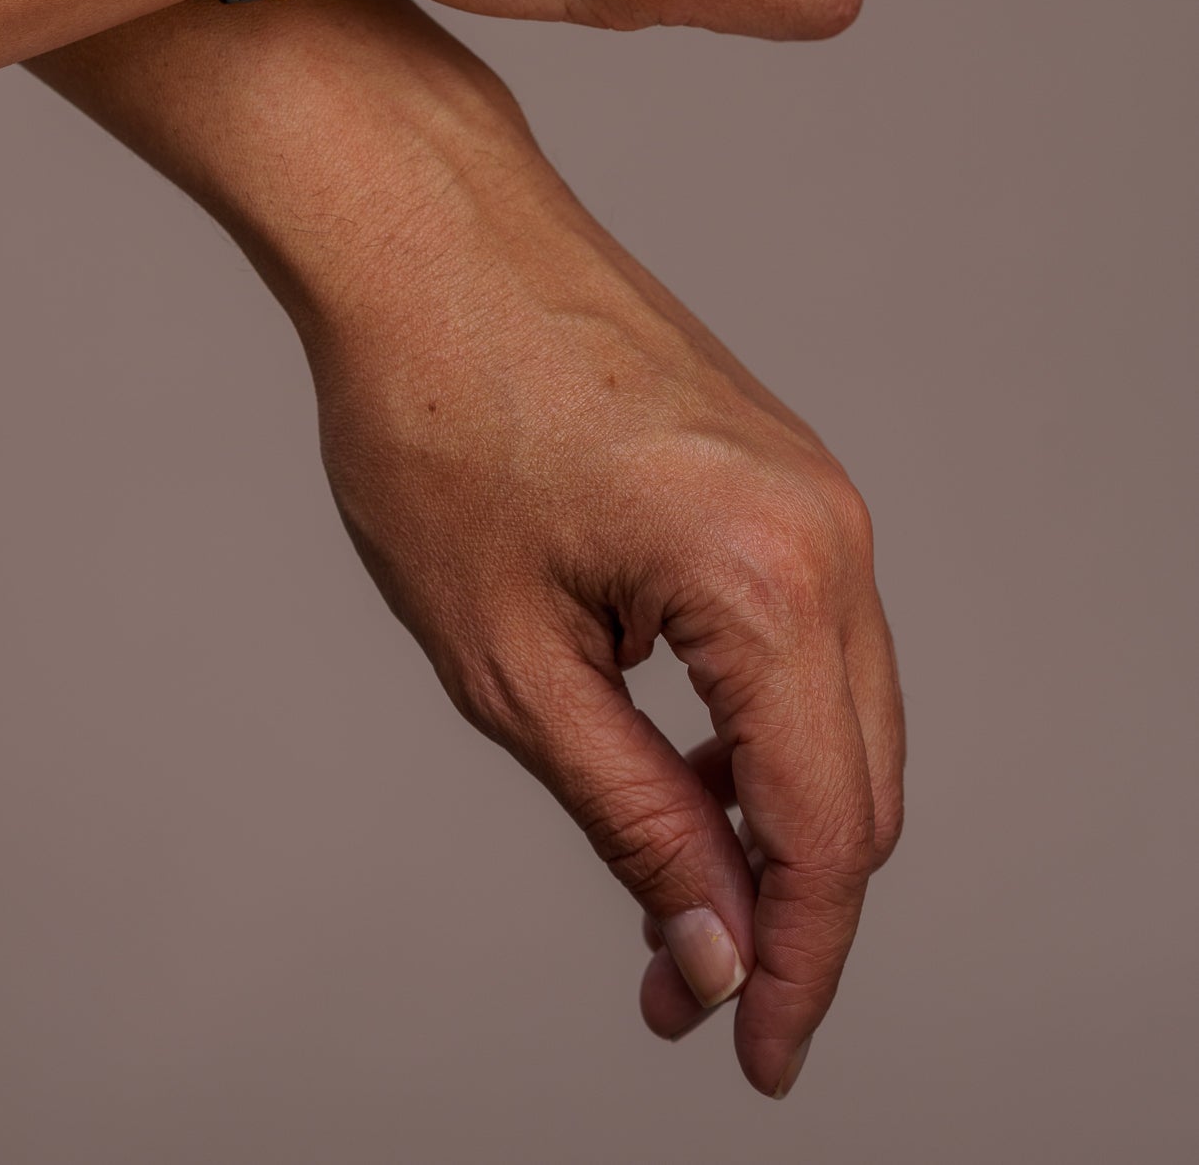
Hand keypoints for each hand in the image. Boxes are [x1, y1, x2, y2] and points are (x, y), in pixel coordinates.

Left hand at [294, 79, 904, 1098]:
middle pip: (860, 779)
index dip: (795, 963)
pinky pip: (809, 632)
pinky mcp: (777, 470)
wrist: (428, 238)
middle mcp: (826, 531)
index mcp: (768, 577)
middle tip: (684, 987)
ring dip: (772, 813)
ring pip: (841, 710)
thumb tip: (709, 935)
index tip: (749, 1051)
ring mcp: (813, 489)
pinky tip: (676, 755)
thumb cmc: (435, 416)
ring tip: (666, 883)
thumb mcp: (508, 657)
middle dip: (785, 902)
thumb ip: (629, 811)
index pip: (828, 828)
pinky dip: (760, 721)